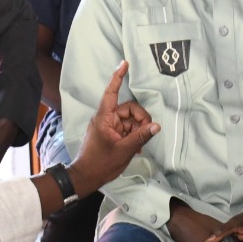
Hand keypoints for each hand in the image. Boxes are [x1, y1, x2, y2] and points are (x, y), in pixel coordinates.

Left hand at [69, 60, 158, 193]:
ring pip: (130, 120)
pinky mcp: (111, 134)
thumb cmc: (101, 163)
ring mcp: (108, 126)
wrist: (86, 177)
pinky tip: (136, 148)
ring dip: (138, 130)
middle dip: (140, 119)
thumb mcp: (124, 150)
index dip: (118, 77)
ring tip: (139, 146)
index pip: (112, 92)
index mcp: (104, 117)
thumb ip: (141, 136)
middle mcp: (106, 118)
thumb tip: (156, 125)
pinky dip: (133, 136)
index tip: (125, 63)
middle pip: (129, 109)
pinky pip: (126, 129)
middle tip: (146, 133)